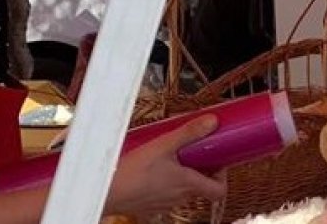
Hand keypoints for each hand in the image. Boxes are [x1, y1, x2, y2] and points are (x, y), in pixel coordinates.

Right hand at [105, 115, 227, 216]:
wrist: (103, 192)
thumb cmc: (131, 173)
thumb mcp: (164, 145)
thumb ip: (189, 132)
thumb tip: (212, 121)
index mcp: (188, 184)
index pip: (219, 190)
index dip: (223, 175)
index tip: (218, 160)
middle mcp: (179, 197)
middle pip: (201, 186)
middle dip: (202, 168)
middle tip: (195, 151)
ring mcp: (164, 203)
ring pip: (183, 190)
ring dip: (183, 174)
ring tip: (172, 156)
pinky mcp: (149, 205)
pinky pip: (165, 193)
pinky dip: (165, 181)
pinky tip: (153, 168)